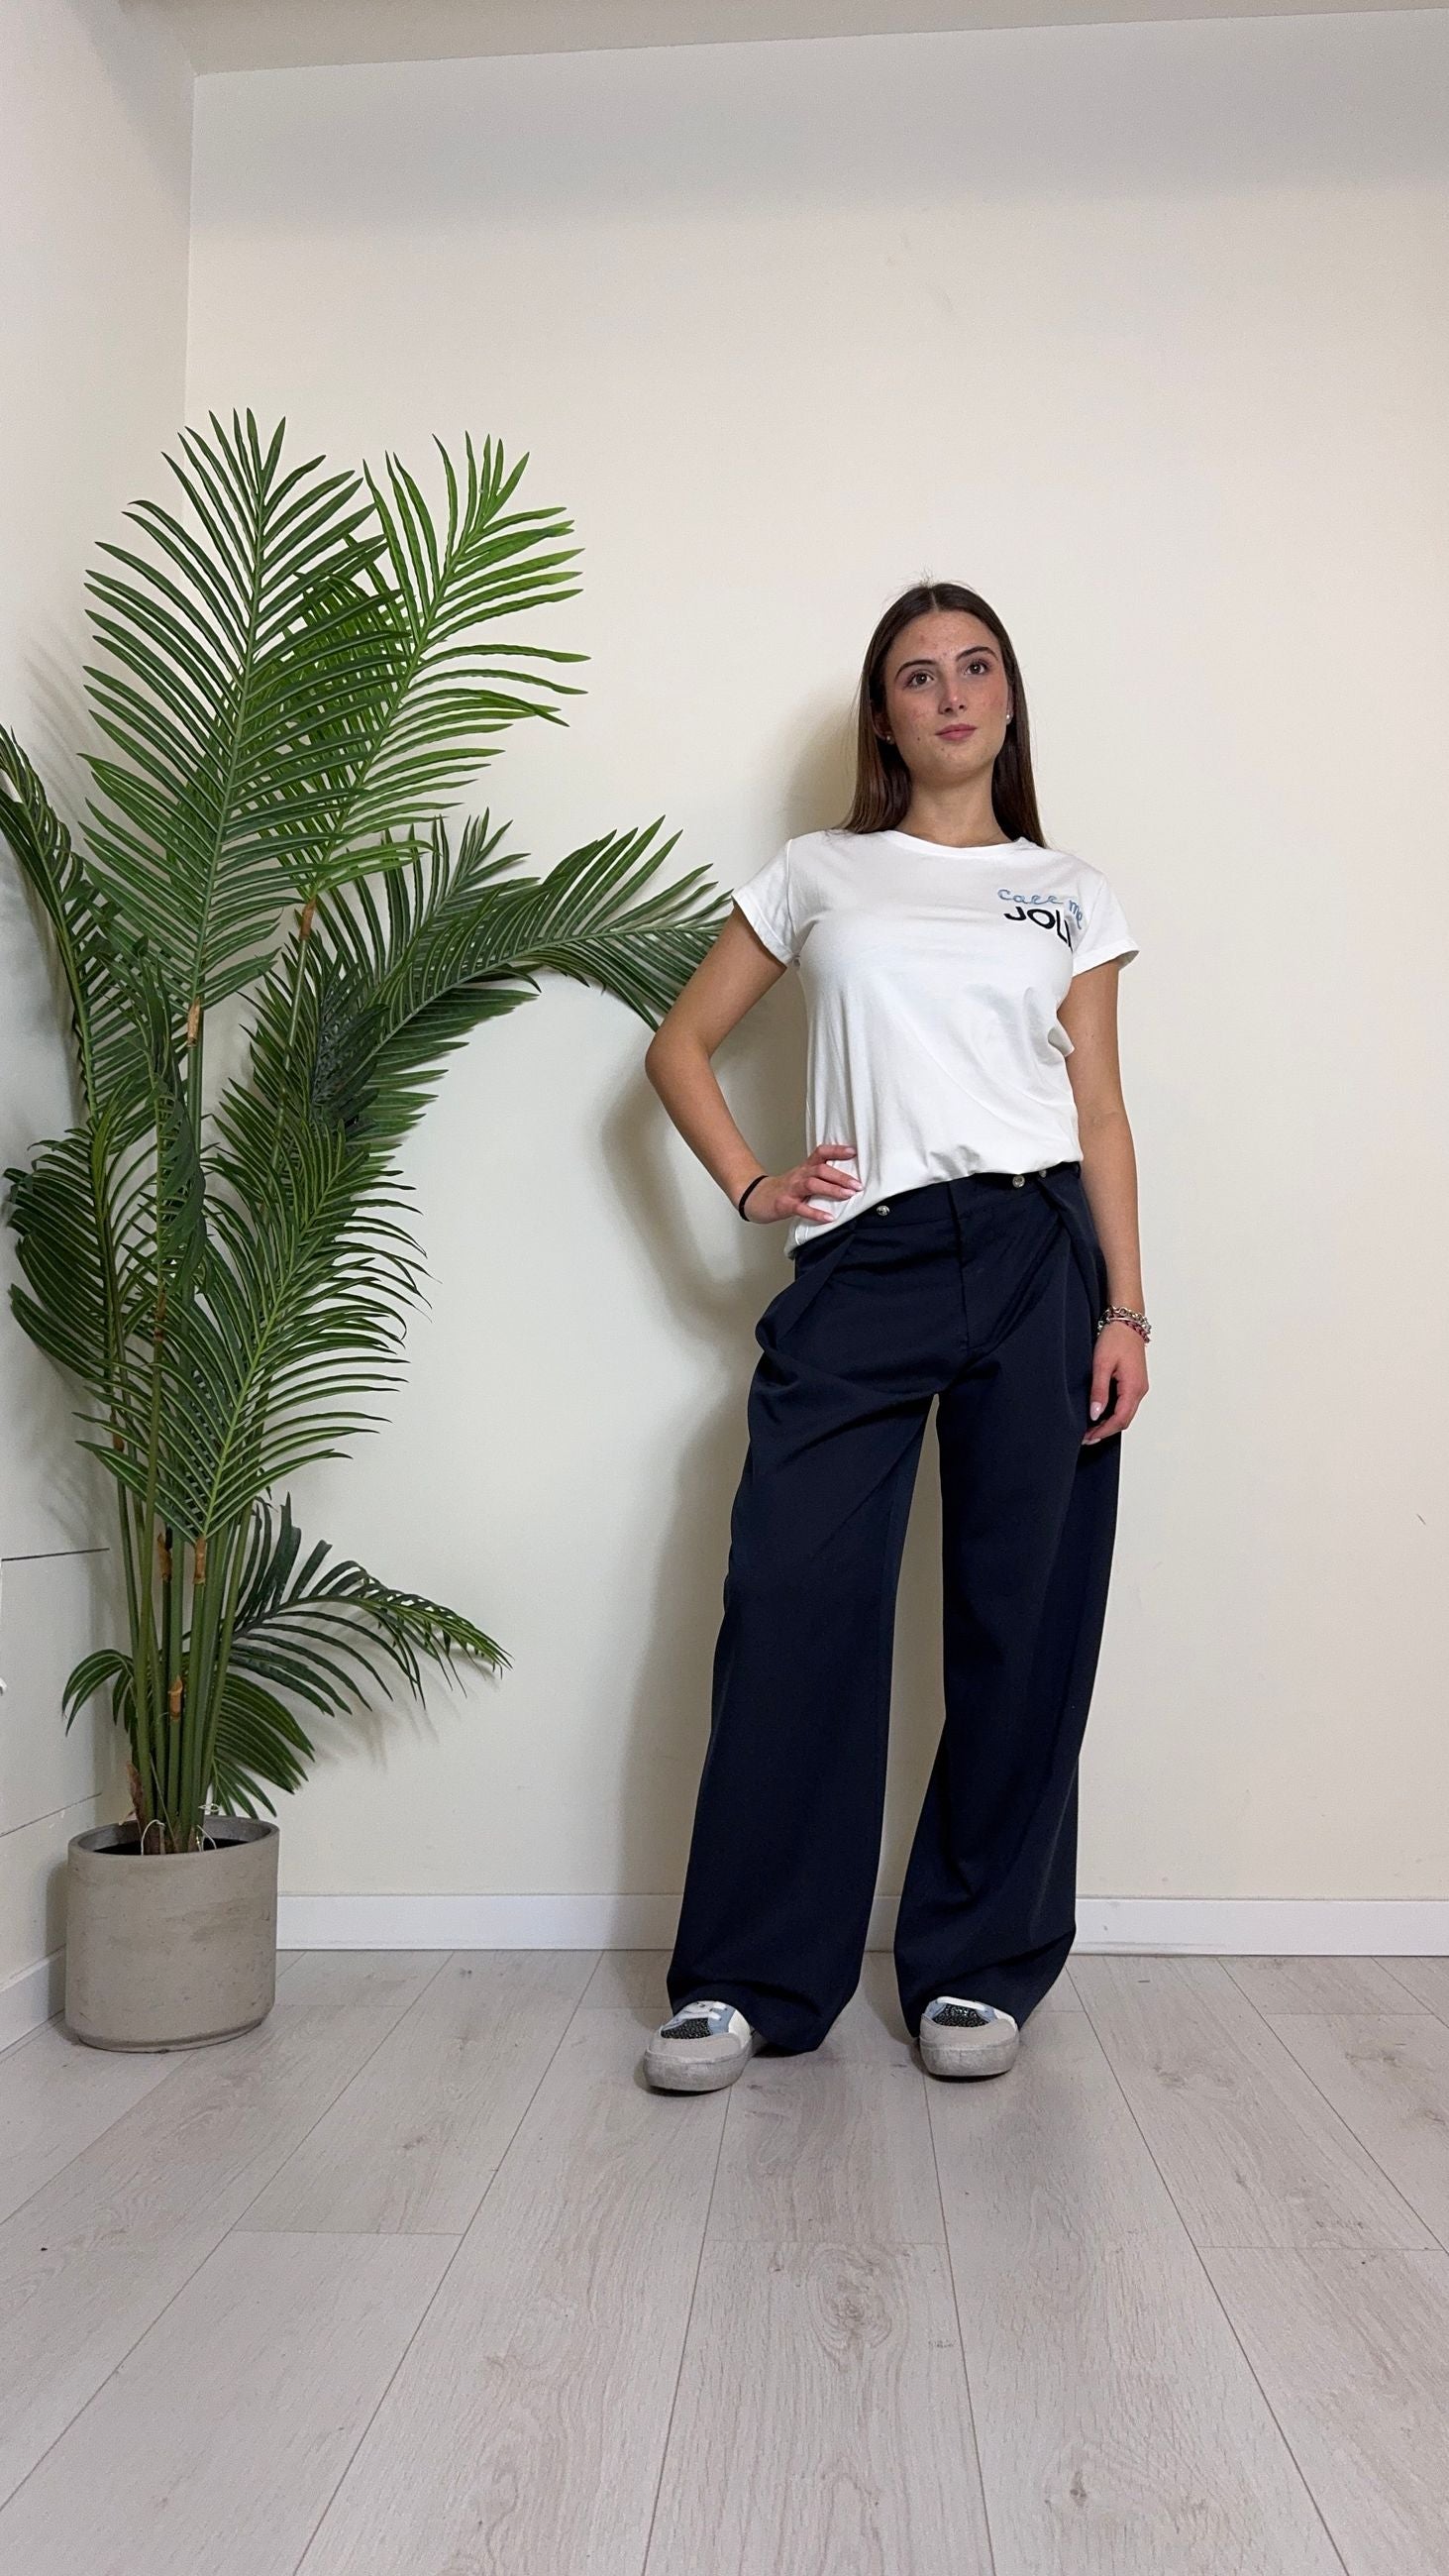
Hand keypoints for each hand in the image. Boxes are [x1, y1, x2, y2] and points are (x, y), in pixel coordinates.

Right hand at [744, 1141, 860, 1224]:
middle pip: (821, 1170)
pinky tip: (828, 1218)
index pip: (821, 1153)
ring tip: (847, 1195)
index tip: (853, 1152)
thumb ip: (820, 1176)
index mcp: (805, 1168)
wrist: (756, 1197)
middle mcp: (799, 1175)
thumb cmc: (783, 1189)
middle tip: (857, 1185)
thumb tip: (847, 1180)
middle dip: (841, 1177)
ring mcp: (791, 1189)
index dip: (837, 1151)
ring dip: (832, 1189)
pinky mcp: (785, 1204)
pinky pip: (801, 1208)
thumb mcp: (802, 1177)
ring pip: (813, 1184)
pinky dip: (816, 1213)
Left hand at [1082, 1320, 1148, 1443]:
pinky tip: (1101, 1414)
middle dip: (1106, 1431)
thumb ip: (1099, 1390)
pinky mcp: (1136, 1383)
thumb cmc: (1115, 1339)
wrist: (1127, 1322)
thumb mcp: (1101, 1364)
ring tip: (1091, 1429)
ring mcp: (1139, 1387)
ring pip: (1126, 1414)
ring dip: (1110, 1424)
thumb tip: (1095, 1414)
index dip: (1103, 1431)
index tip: (1087, 1437)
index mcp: (1133, 1388)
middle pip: (1124, 1420)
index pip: (1119, 1419)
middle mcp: (1140, 1390)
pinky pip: (1126, 1405)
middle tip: (1086, 1437)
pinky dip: (1114, 1414)